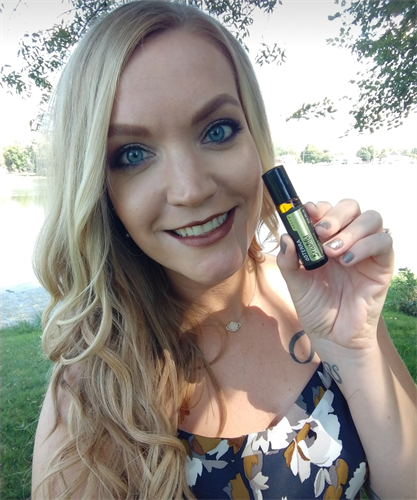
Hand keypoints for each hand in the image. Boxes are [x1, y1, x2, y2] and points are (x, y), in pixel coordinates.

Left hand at [277, 199, 393, 352]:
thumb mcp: (295, 283)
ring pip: (371, 218)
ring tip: (333, 252)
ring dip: (351, 230)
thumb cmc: (315, 307)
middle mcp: (347, 240)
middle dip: (335, 215)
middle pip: (351, 207)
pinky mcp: (382, 265)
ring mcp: (366, 251)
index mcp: (325, 240)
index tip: (306, 214)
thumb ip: (288, 260)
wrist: (332, 336)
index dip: (318, 208)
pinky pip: (384, 242)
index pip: (327, 210)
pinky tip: (348, 261)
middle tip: (320, 233)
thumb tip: (286, 236)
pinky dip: (366, 246)